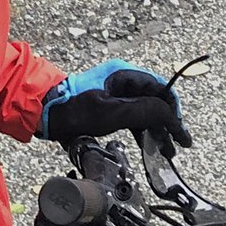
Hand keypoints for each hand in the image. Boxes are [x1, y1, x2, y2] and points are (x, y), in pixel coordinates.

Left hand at [38, 59, 192, 154]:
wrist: (44, 112)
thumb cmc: (74, 110)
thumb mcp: (111, 112)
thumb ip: (143, 112)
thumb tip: (170, 116)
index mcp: (126, 74)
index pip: (162, 89)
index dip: (174, 111)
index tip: (180, 133)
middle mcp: (124, 80)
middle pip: (155, 100)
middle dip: (167, 123)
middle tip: (176, 146)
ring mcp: (116, 92)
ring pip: (145, 109)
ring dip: (157, 129)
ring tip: (166, 151)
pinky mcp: (109, 104)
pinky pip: (133, 116)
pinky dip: (143, 130)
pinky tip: (149, 145)